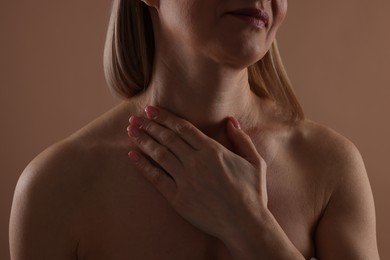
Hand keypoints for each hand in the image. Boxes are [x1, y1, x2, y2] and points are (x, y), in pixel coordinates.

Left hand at [127, 106, 267, 238]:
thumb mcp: (255, 161)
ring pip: (159, 154)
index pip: (183, 128)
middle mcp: (195, 162)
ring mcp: (185, 180)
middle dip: (149, 125)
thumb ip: (242, 139)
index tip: (151, 109)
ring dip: (143, 140)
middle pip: (167, 138)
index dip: (165, 117)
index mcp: (212, 150)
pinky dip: (143, 165)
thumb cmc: (252, 192)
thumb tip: (231, 120)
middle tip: (135, 117)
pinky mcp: (178, 198)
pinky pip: (156, 178)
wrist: (245, 224)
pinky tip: (132, 155)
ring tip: (130, 130)